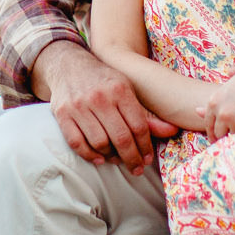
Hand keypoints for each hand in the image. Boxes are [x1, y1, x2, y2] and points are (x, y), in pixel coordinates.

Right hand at [41, 46, 178, 173]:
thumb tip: (172, 131)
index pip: (138, 126)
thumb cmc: (103, 81)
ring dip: (111, 157)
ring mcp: (79, 106)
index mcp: (120, 89)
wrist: (69, 65)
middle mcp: (100, 97)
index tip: (147, 159)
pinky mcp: (62, 113)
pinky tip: (99, 158)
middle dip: (131, 158)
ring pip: (100, 143)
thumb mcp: (127, 90)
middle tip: (136, 169)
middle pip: (121, 138)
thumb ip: (146, 114)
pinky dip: (89, 155)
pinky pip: (77, 143)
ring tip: (117, 160)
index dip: (145, 147)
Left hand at [198, 57, 234, 140]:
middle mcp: (222, 112)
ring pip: (232, 136)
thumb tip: (197, 111)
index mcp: (214, 101)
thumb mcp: (228, 86)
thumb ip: (215, 101)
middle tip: (229, 138)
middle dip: (223, 136)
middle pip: (218, 133)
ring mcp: (234, 120)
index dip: (212, 132)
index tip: (216, 136)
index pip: (208, 123)